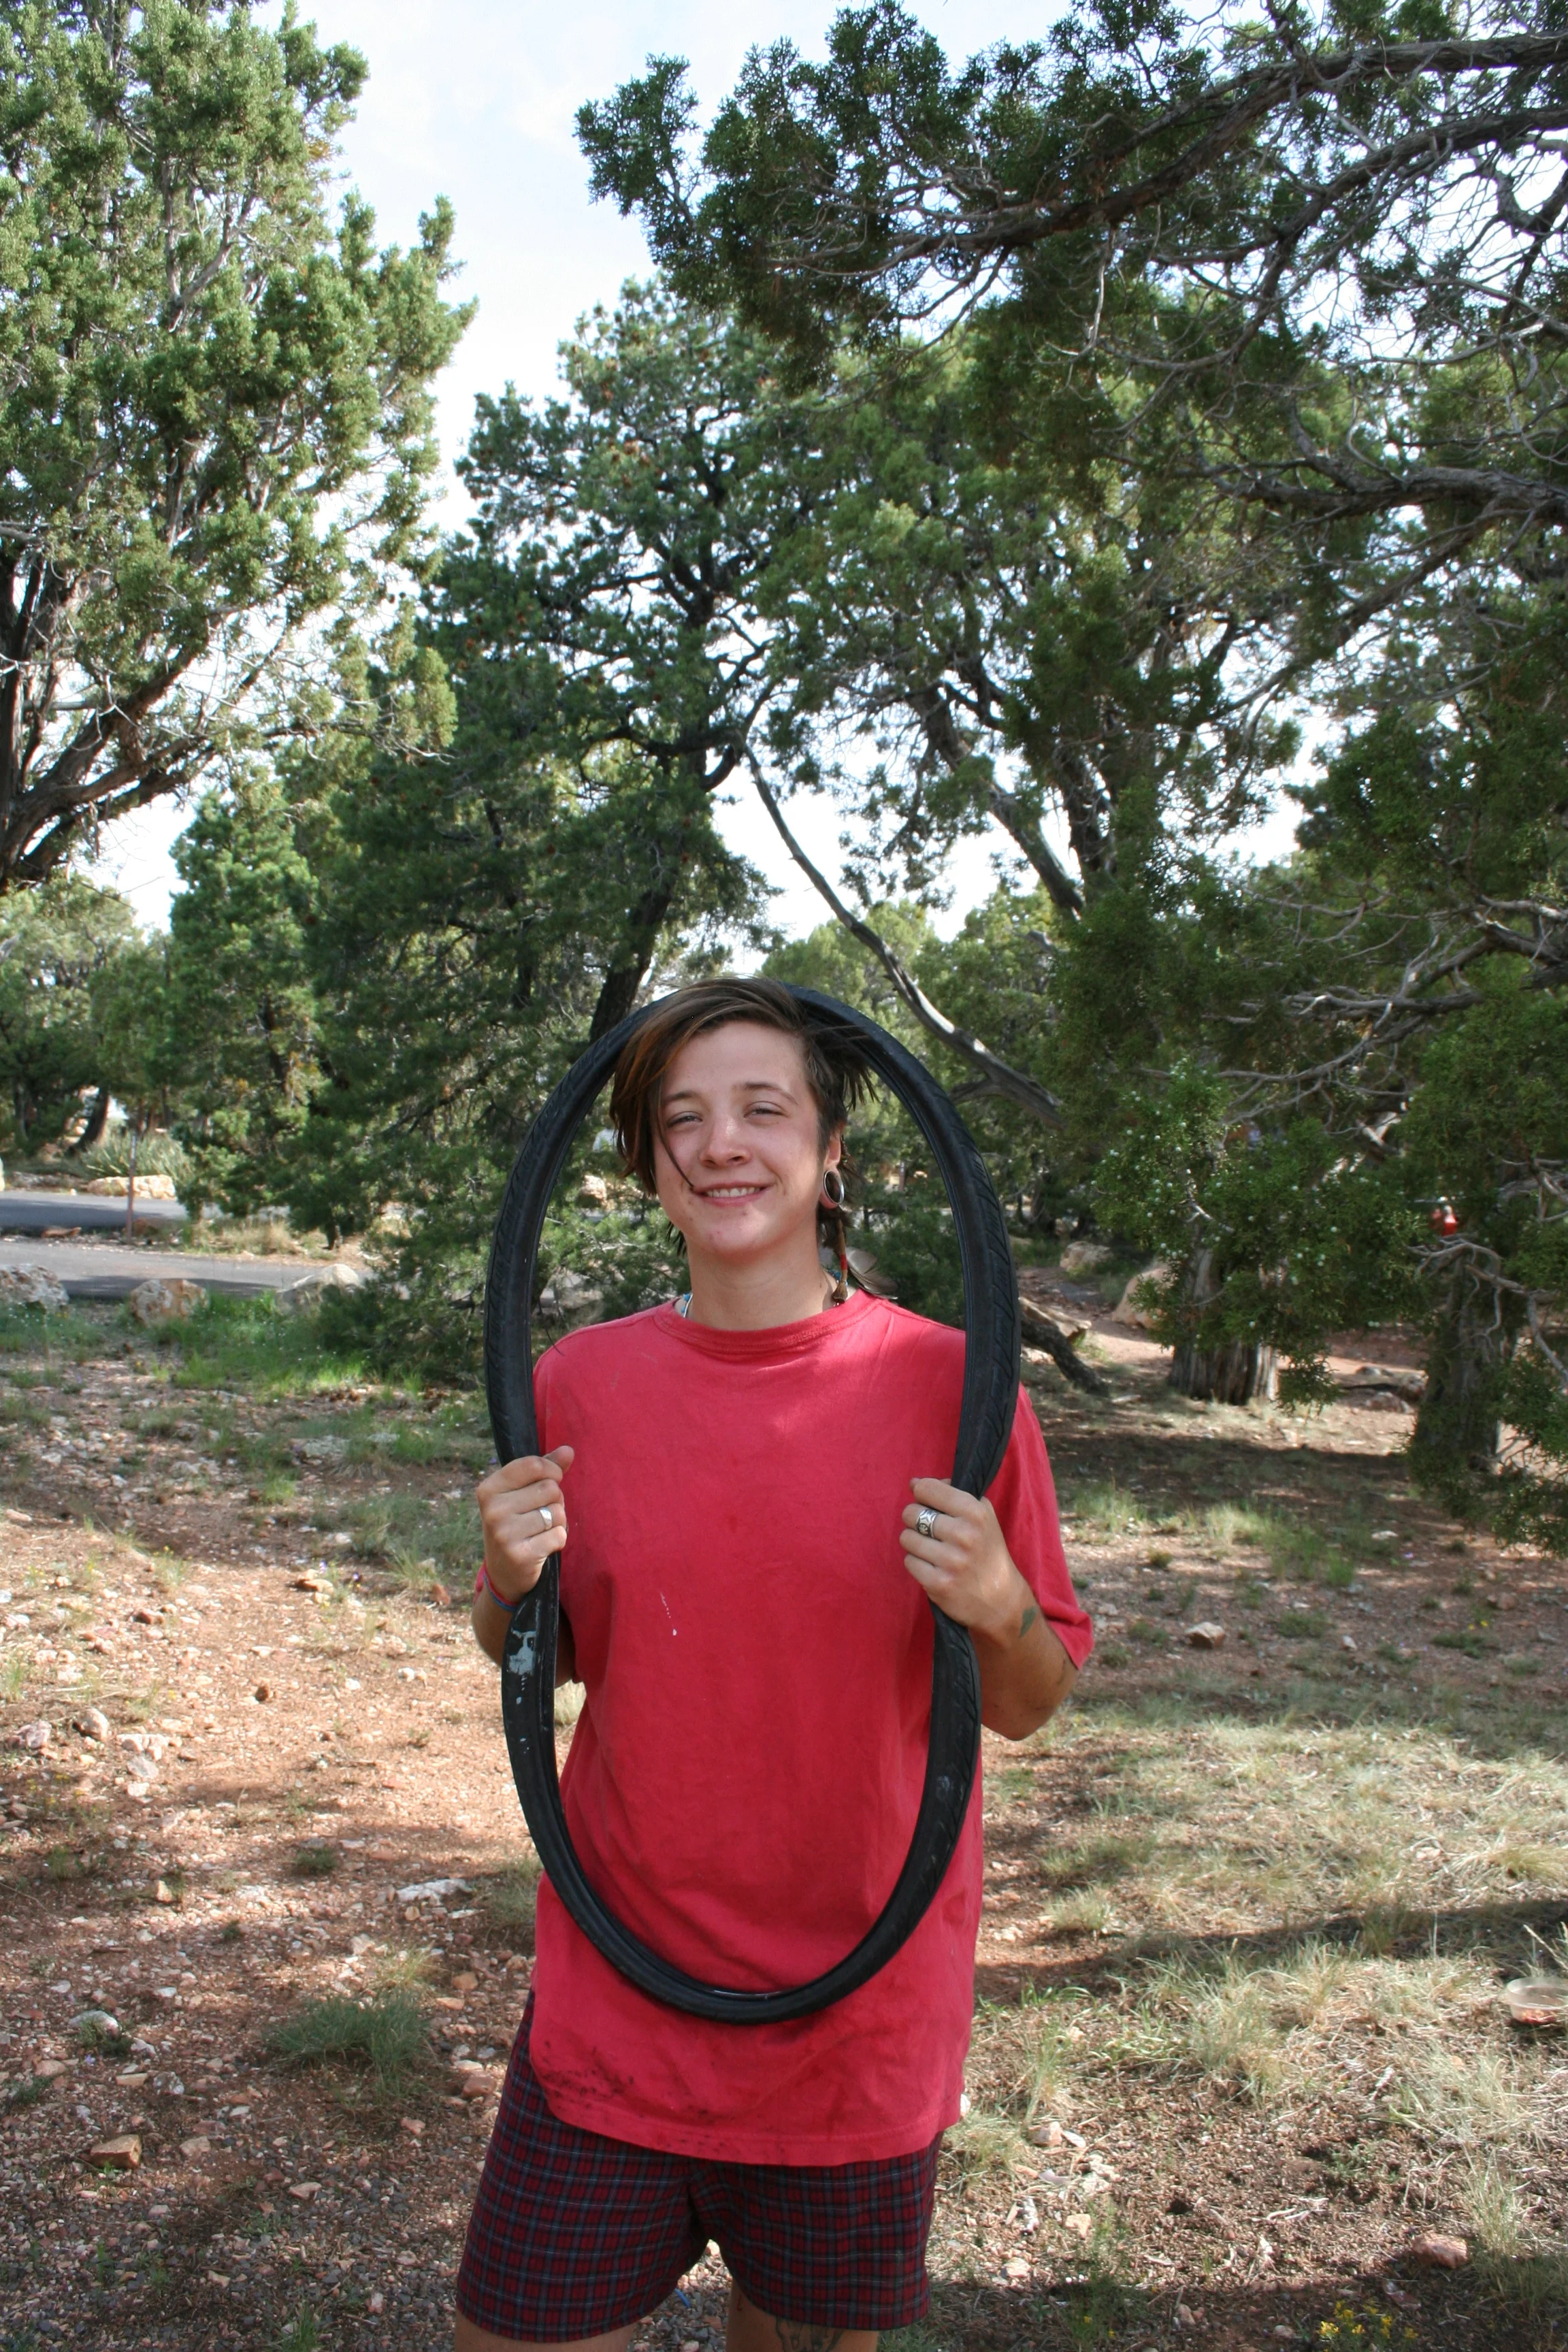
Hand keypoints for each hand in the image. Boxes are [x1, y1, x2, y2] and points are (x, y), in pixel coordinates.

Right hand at [476, 1445, 573, 1604]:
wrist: (504, 1573)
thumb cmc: (517, 1524)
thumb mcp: (522, 1494)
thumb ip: (545, 1470)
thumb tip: (569, 1450)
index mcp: (489, 1489)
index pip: (533, 1464)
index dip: (552, 1471)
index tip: (551, 1480)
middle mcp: (493, 1510)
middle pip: (550, 1488)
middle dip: (555, 1500)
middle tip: (540, 1515)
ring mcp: (504, 1534)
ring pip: (557, 1512)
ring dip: (557, 1521)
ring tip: (540, 1531)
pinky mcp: (520, 1555)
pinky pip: (559, 1535)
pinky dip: (558, 1539)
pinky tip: (543, 1546)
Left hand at [900, 1476, 1028, 1644]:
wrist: (1001, 1599)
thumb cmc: (987, 1551)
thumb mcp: (983, 1516)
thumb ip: (952, 1494)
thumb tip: (914, 1482)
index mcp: (975, 1513)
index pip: (927, 1489)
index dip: (921, 1493)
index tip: (927, 1502)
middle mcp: (964, 1535)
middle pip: (911, 1513)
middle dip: (914, 1518)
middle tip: (927, 1529)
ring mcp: (951, 1561)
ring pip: (906, 1538)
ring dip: (914, 1542)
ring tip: (930, 1548)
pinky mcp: (939, 1584)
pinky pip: (909, 1562)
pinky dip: (916, 1563)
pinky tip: (931, 1566)